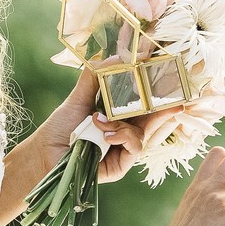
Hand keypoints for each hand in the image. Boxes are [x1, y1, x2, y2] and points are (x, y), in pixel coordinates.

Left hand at [34, 66, 179, 184]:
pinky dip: (124, 138)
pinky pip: (134, 149)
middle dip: (167, 113)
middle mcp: (124, 136)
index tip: (174, 87)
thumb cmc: (61, 126)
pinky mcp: (119, 167)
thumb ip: (96, 78)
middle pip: (154, 124)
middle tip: (179, 104)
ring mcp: (123, 152)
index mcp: (120, 119)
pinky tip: (107, 135)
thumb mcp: (80, 97)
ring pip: (143, 136)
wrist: (45, 149)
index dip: (161, 100)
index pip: (146, 110)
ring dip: (126, 125)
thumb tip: (115, 57)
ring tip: (100, 121)